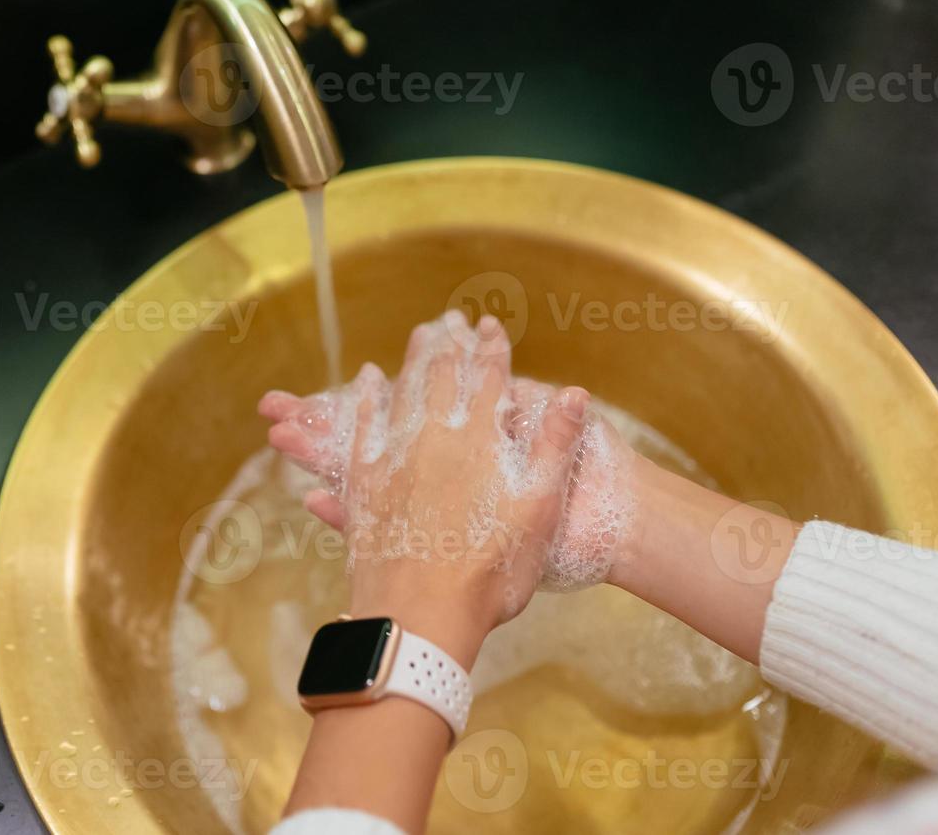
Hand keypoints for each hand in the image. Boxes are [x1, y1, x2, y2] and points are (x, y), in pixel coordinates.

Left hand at [259, 311, 590, 662]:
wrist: (422, 618)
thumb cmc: (491, 573)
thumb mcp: (539, 511)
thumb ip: (553, 446)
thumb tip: (575, 394)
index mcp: (480, 443)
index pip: (489, 382)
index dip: (493, 352)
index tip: (493, 326)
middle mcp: (434, 440)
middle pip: (442, 379)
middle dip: (450, 345)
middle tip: (451, 319)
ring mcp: (394, 459)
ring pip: (401, 393)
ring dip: (413, 360)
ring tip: (420, 335)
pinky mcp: (364, 485)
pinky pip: (362, 428)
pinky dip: (367, 399)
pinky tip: (368, 382)